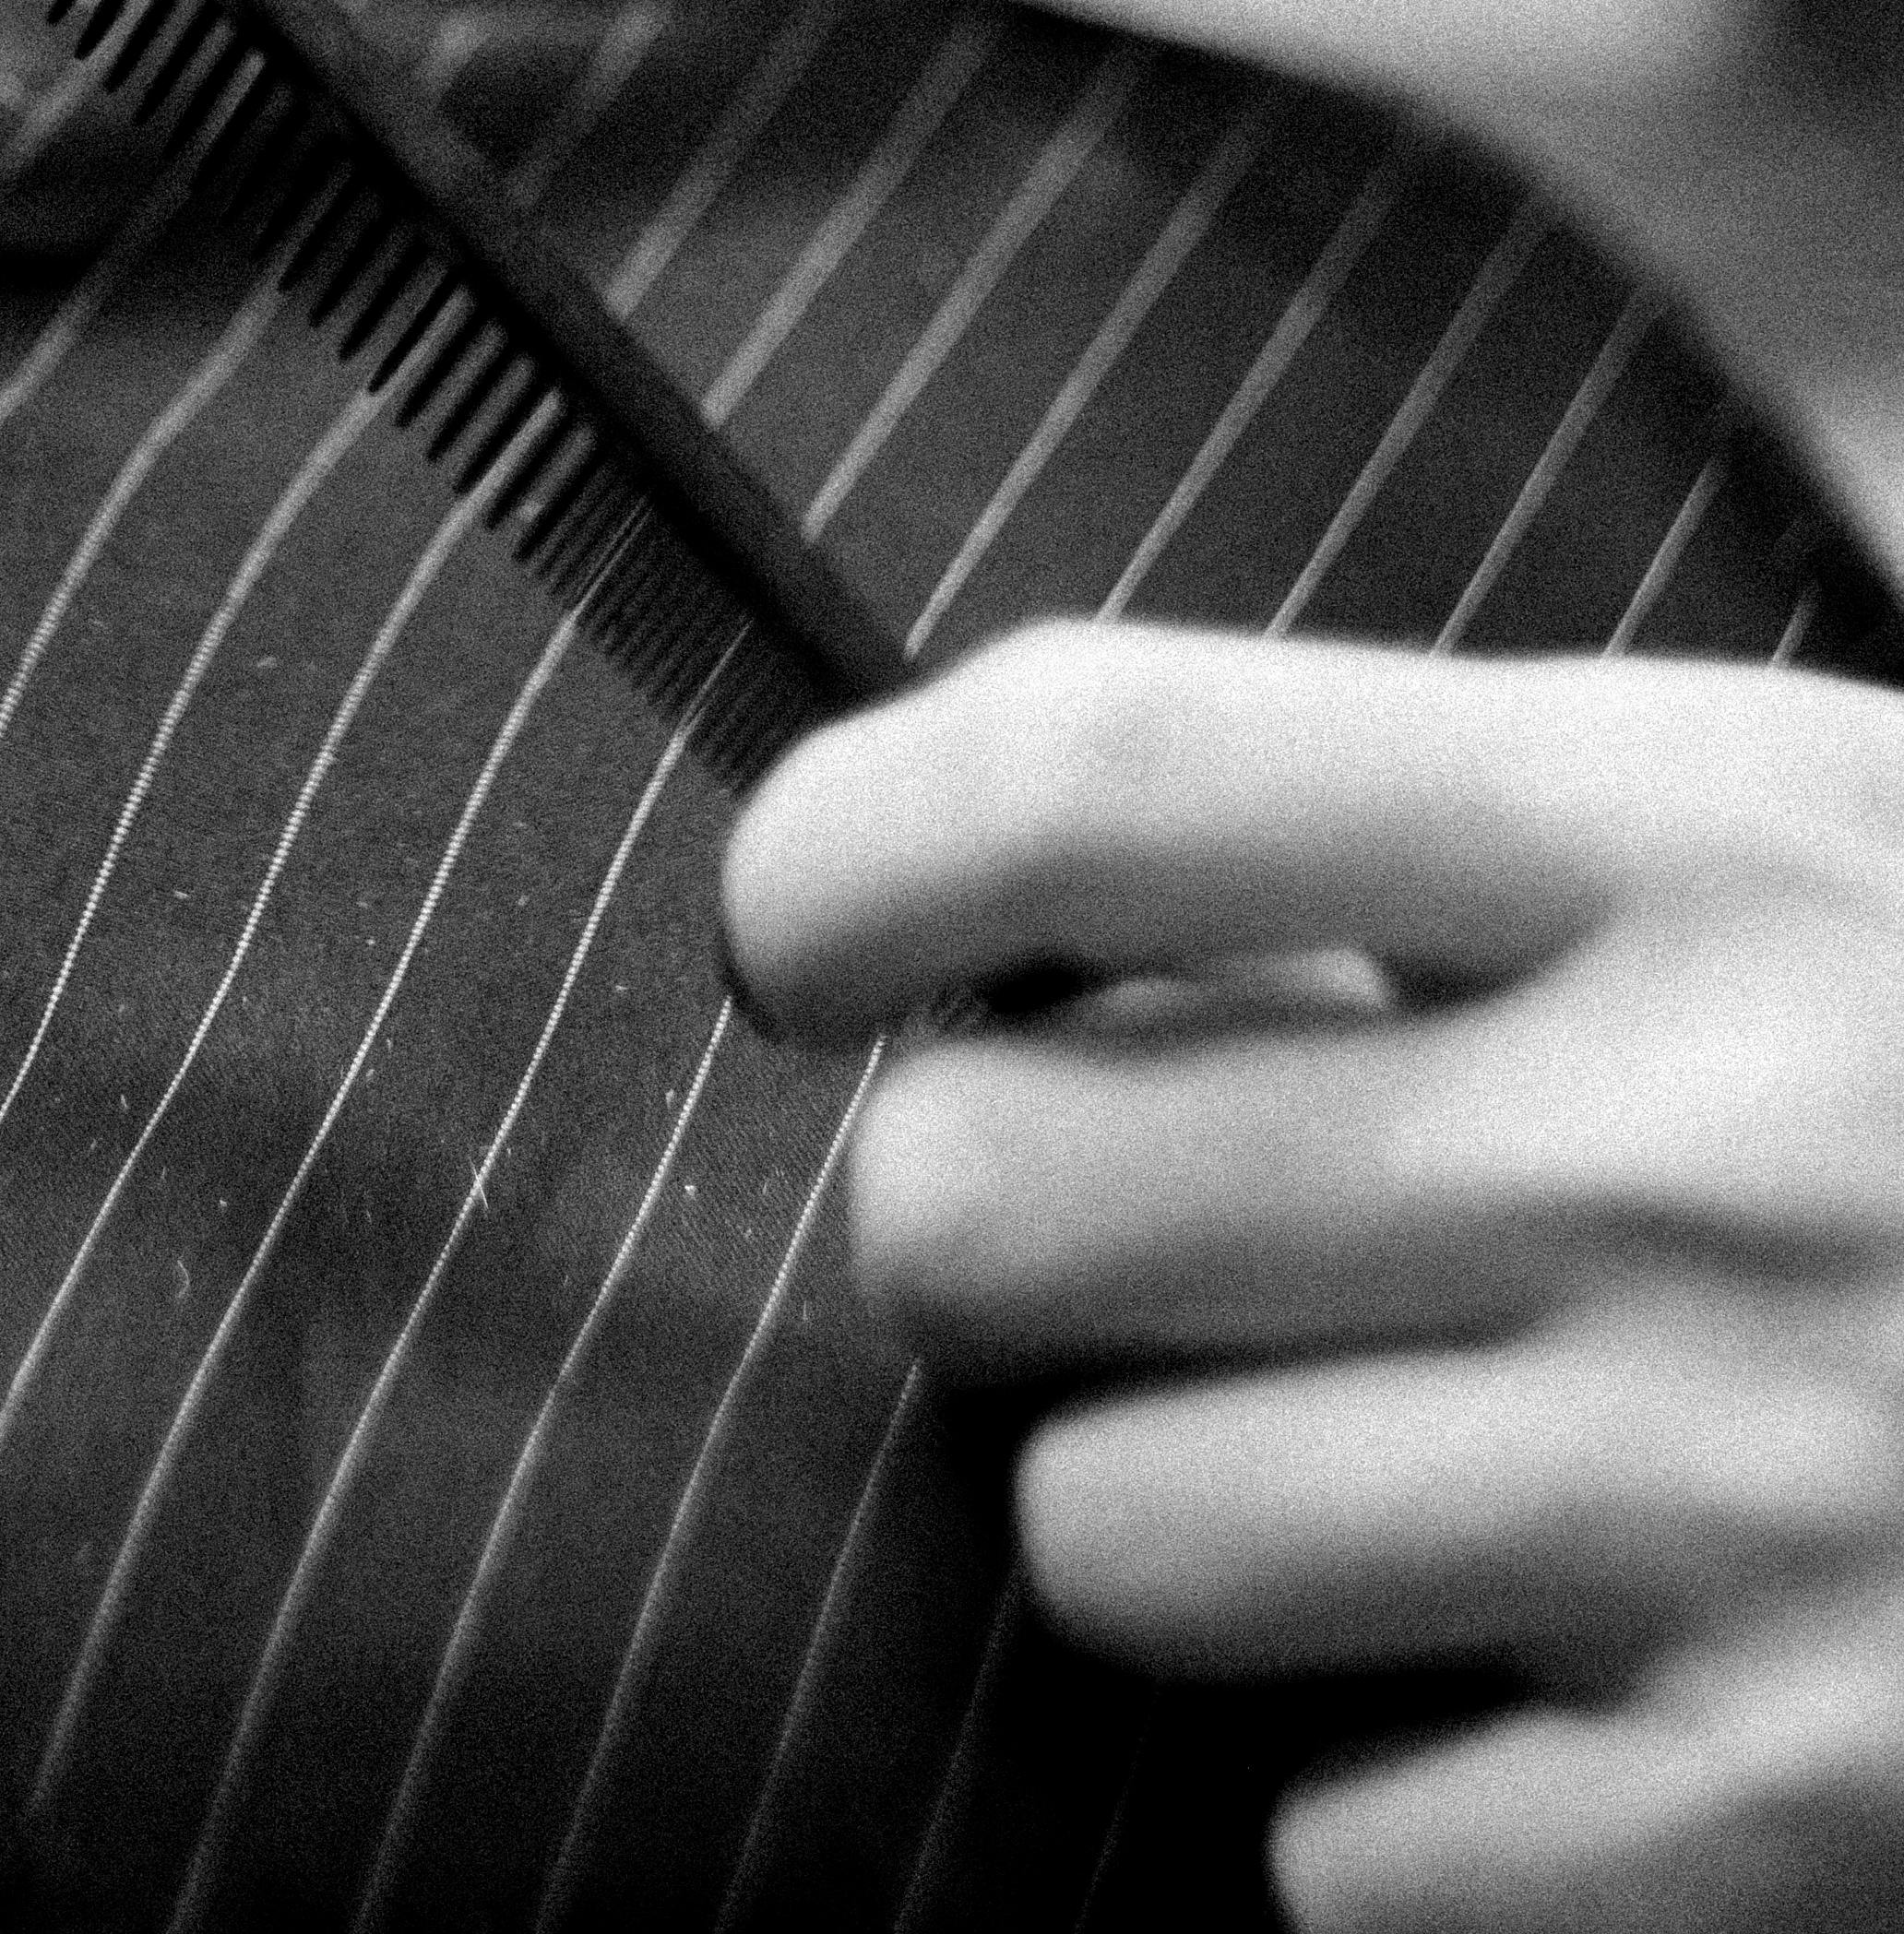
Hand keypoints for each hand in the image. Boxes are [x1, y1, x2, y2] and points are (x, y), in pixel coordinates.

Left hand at [721, 621, 1903, 1932]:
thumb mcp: (1785, 832)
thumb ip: (1421, 845)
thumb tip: (996, 927)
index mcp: (1688, 833)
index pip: (1098, 767)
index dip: (843, 845)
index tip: (792, 936)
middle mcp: (1693, 1150)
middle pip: (993, 1200)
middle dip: (973, 1222)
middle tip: (1086, 1226)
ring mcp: (1746, 1506)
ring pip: (1108, 1537)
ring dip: (1166, 1507)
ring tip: (1361, 1444)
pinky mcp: (1801, 1820)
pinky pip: (1324, 1851)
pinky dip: (1376, 1796)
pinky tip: (1541, 1671)